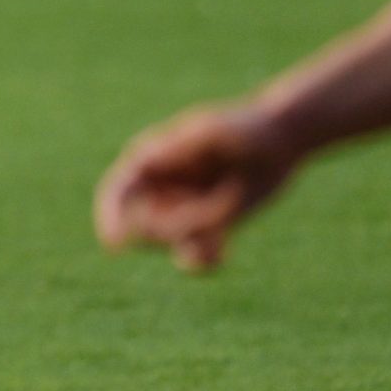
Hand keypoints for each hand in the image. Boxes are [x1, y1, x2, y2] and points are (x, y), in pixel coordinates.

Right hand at [94, 103, 299, 271]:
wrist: (279, 142)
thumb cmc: (245, 129)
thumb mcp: (216, 133)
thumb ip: (182, 148)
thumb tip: (147, 162)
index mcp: (150, 160)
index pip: (118, 193)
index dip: (111, 218)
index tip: (116, 244)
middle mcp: (160, 188)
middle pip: (144, 226)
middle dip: (173, 230)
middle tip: (215, 213)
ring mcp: (181, 209)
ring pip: (170, 244)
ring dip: (194, 243)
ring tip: (225, 223)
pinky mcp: (206, 227)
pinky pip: (193, 257)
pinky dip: (203, 261)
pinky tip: (223, 253)